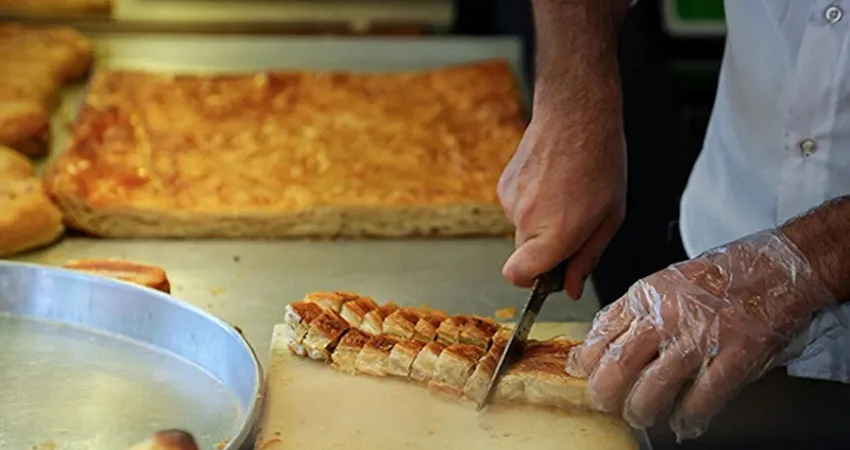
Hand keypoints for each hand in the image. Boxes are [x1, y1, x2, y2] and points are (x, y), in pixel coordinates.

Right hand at [497, 107, 625, 298]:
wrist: (576, 116)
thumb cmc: (599, 162)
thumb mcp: (610, 218)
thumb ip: (587, 258)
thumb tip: (571, 288)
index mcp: (554, 234)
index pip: (518, 276)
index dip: (530, 281)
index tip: (548, 273)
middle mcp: (526, 221)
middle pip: (524, 254)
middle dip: (545, 248)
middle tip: (573, 224)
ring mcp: (511, 201)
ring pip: (522, 229)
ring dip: (541, 221)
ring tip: (566, 193)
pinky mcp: (503, 185)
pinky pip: (516, 207)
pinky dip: (532, 201)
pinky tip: (551, 181)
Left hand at [565, 230, 835, 440]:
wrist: (778, 267)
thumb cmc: (722, 276)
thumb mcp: (666, 281)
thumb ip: (636, 310)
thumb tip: (601, 343)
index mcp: (648, 294)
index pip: (602, 331)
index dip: (586, 358)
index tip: (579, 372)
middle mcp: (668, 315)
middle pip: (619, 363)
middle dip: (604, 391)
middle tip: (603, 403)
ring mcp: (702, 336)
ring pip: (654, 386)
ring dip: (641, 409)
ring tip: (640, 415)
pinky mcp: (735, 355)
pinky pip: (702, 396)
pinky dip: (689, 416)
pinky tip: (684, 422)